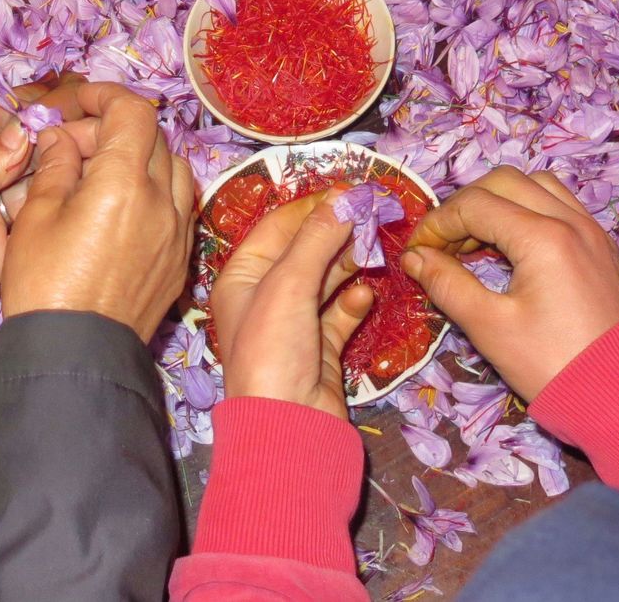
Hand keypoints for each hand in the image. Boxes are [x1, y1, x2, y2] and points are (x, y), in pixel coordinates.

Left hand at [0, 81, 87, 342]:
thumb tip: (27, 132)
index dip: (18, 112)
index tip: (55, 110)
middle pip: (13, 146)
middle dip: (42, 138)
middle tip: (80, 133)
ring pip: (27, 179)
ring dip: (52, 169)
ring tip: (82, 159)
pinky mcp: (0, 240)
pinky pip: (29, 218)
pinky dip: (50, 205)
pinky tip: (75, 192)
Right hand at [2, 82, 193, 340]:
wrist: (75, 355)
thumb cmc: (44, 285)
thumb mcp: (36, 216)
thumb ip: (56, 166)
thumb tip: (62, 139)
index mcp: (124, 183)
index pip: (131, 112)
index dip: (104, 95)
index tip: (77, 101)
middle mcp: (162, 202)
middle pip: (153, 137)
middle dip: (114, 128)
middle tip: (74, 145)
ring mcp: (178, 232)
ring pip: (174, 169)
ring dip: (143, 157)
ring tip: (103, 173)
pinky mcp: (181, 260)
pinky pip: (179, 206)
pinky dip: (157, 191)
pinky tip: (124, 208)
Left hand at [210, 192, 372, 417]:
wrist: (288, 429)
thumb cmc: (272, 351)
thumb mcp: (289, 284)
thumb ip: (318, 238)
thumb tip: (345, 197)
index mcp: (241, 277)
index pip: (278, 227)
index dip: (313, 206)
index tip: (351, 189)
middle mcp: (264, 297)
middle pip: (305, 250)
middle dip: (337, 231)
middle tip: (374, 213)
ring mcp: (294, 324)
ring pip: (326, 280)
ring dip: (350, 262)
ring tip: (376, 246)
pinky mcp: (320, 349)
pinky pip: (340, 314)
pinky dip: (354, 302)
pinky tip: (368, 295)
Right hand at [400, 167, 618, 402]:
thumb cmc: (552, 366)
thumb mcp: (489, 328)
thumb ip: (447, 284)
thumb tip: (414, 258)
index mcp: (544, 238)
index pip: (474, 205)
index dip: (436, 224)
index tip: (416, 253)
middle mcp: (571, 221)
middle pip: (503, 181)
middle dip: (464, 206)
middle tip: (443, 245)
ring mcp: (592, 230)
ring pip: (536, 185)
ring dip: (499, 202)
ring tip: (476, 242)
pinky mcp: (602, 246)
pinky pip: (560, 205)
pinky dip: (528, 211)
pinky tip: (512, 248)